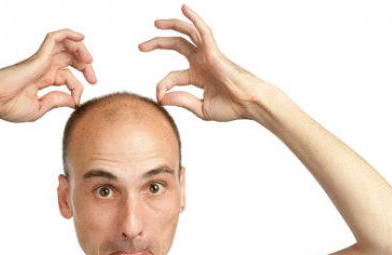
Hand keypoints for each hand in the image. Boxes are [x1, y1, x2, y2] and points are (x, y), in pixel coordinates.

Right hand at [0, 28, 96, 122]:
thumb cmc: (9, 107)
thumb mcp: (39, 108)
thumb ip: (56, 102)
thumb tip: (75, 100)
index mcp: (42, 79)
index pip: (67, 77)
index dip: (77, 88)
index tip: (76, 101)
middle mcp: (43, 67)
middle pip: (70, 58)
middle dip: (85, 67)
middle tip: (94, 80)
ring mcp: (41, 60)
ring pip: (66, 46)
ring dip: (81, 51)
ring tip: (90, 61)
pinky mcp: (39, 55)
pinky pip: (55, 38)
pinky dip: (68, 34)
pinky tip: (81, 37)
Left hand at [138, 4, 271, 121]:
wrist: (250, 104)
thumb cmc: (231, 107)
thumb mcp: (201, 108)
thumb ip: (182, 101)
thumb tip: (161, 98)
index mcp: (197, 76)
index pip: (172, 77)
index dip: (162, 86)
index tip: (159, 97)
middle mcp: (201, 62)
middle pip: (176, 46)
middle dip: (157, 44)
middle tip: (140, 47)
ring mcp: (207, 55)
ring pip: (187, 33)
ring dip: (172, 26)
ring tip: (156, 23)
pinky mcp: (214, 51)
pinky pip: (203, 31)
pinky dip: (194, 18)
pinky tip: (184, 8)